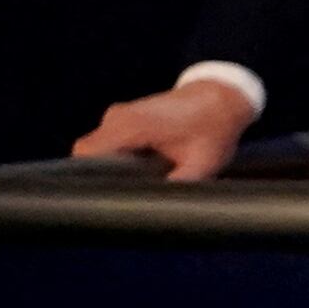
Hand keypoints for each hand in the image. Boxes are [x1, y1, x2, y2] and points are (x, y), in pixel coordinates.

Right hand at [73, 80, 256, 180]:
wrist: (221, 98)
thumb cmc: (213, 129)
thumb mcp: (201, 165)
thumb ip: (177, 187)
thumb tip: (159, 210)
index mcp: (131, 126)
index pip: (87, 156)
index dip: (91, 179)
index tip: (104, 198)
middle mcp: (117, 117)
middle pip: (88, 154)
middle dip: (102, 176)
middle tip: (123, 195)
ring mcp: (118, 115)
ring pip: (97, 148)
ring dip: (111, 167)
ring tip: (135, 183)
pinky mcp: (124, 117)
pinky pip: (108, 141)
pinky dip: (118, 157)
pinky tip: (140, 170)